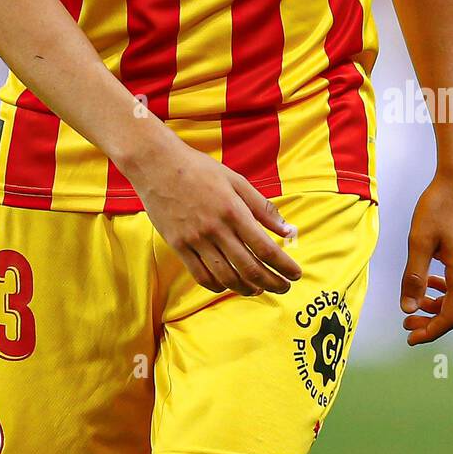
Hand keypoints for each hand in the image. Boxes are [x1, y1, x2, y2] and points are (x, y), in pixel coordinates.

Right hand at [128, 134, 302, 296]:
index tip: (295, 273)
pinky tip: (229, 284)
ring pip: (226, 277)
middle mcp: (215, 228)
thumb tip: (289, 231)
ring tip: (259, 289)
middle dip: (272, 283)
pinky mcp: (178, 245)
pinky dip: (218, 286)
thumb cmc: (199, 169)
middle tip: (284, 287)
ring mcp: (195, 239)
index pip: (265, 248)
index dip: (284, 266)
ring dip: (247, 288)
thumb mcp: (236, 180)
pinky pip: (201, 275)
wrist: (157, 164)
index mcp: (233, 210)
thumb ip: (263, 207)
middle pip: (249, 268)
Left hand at [399, 169, 452, 344]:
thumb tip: (407, 310)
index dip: (431, 331)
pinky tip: (433, 276)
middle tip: (408, 323)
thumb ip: (414, 276)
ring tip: (418, 302)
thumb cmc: (439, 202)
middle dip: (434, 321)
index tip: (410, 337)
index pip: (451, 316)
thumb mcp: (419, 239)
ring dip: (441, 303)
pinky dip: (450, 286)